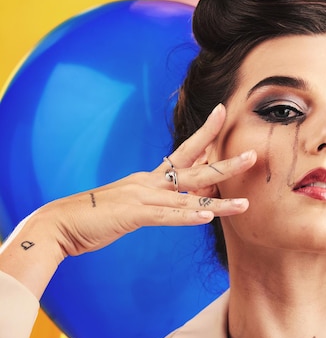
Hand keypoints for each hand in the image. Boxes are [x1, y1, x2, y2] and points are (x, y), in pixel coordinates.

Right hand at [39, 103, 255, 257]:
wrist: (60, 224)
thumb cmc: (96, 216)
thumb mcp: (131, 205)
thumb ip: (155, 201)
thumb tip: (177, 202)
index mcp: (149, 178)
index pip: (184, 152)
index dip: (206, 133)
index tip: (223, 112)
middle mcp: (149, 182)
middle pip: (195, 169)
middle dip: (226, 163)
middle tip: (253, 154)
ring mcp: (142, 197)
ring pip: (188, 198)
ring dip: (219, 202)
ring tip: (246, 203)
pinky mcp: (132, 215)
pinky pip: (166, 217)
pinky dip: (187, 218)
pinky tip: (208, 218)